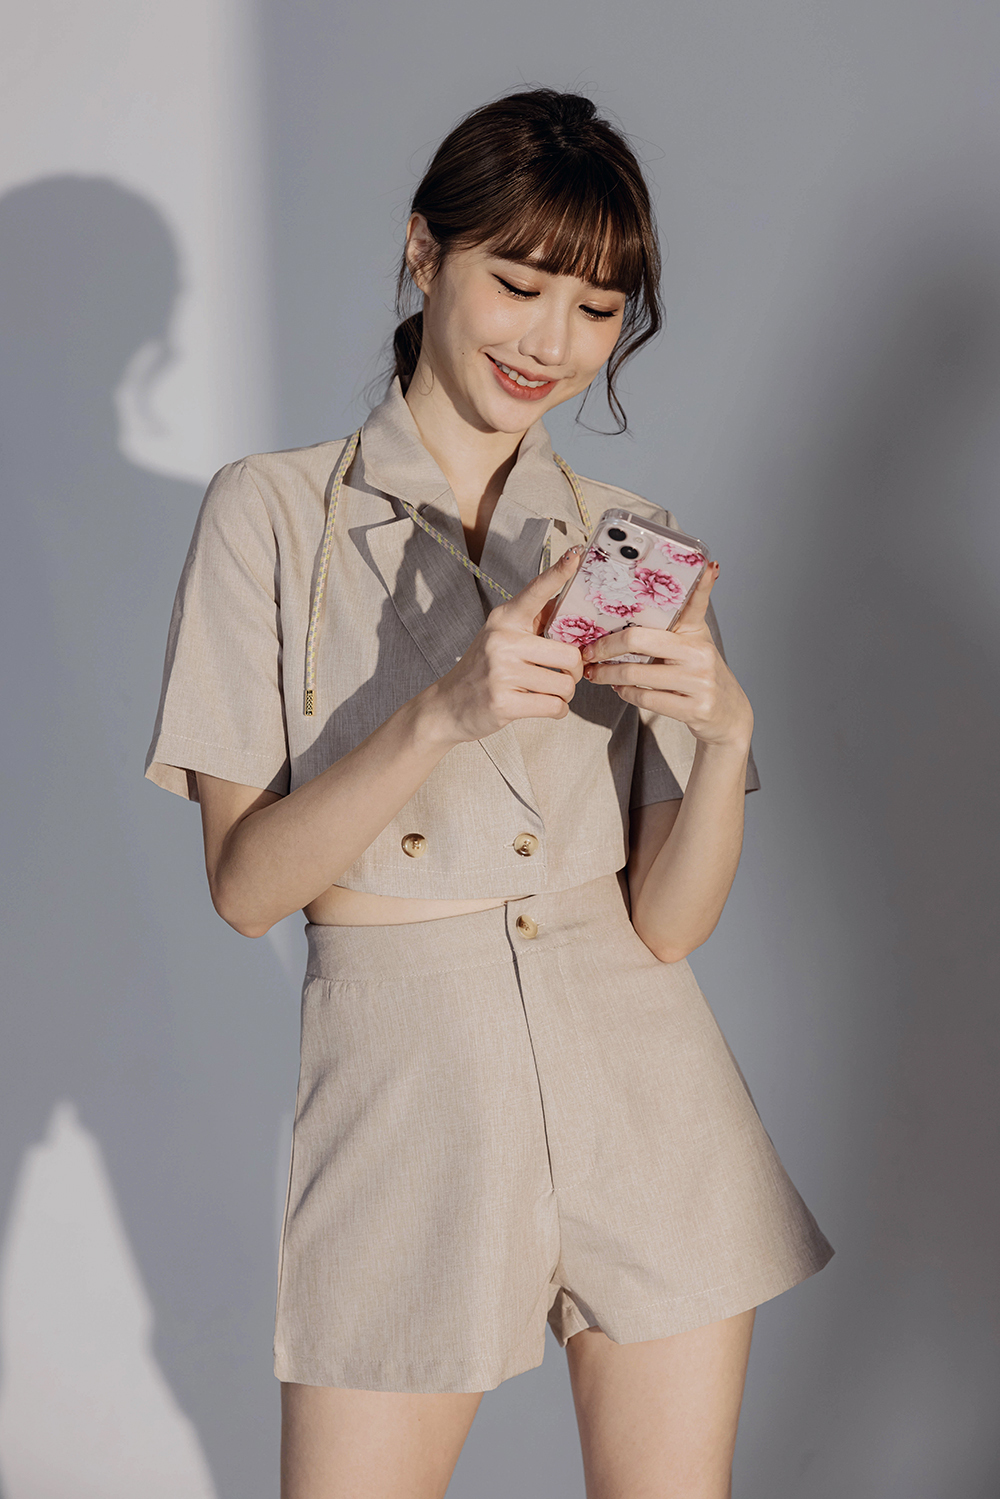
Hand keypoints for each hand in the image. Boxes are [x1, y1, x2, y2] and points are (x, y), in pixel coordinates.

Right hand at [424, 548, 584, 743]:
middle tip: (563, 675)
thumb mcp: (501, 637)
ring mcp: (501, 672)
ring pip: (565, 685)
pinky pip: (555, 707)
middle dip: (574, 672)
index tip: (576, 554)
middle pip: (569, 656)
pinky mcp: (503, 702)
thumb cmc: (483, 670)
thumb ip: (533, 624)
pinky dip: (558, 710)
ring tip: (546, 691)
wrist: (447, 705)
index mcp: (504, 619)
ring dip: (564, 694)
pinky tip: (543, 706)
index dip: (558, 573)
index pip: (536, 591)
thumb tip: (573, 609)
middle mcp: (502, 641)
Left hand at [580, 562, 753, 750]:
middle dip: (605, 647)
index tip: (705, 564)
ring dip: (607, 674)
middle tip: (588, 651)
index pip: (695, 601)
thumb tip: (648, 594)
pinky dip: (625, 693)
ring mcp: (699, 681)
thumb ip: (676, 618)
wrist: (727, 713)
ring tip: (594, 673)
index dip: (702, 582)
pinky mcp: (694, 708)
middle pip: (639, 639)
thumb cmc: (699, 671)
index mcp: (695, 632)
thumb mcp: (692, 641)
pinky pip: (646, 698)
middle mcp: (700, 653)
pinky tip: (618, 688)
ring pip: (636, 673)